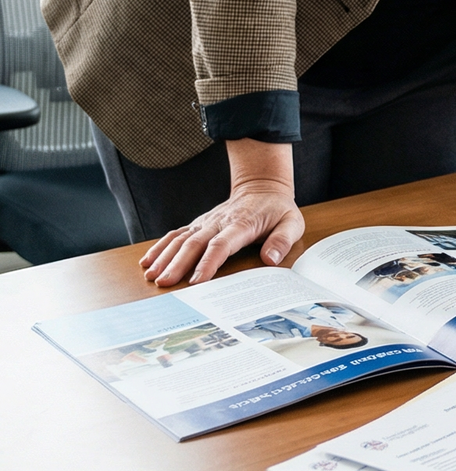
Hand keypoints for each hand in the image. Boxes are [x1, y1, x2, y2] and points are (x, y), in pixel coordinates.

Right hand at [140, 140, 302, 285]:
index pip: (222, 244)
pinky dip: (160, 246)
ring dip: (164, 257)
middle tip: (164, 284)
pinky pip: (176, 234)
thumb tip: (270, 259)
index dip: (208, 262)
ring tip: (151, 275)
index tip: (197, 281)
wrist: (262, 186)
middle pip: (195, 243)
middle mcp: (219, 222)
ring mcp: (206, 222)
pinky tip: (147, 261)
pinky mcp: (199, 224)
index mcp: (242, 224)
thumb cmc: (277, 208)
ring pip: (181, 239)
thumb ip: (282, 240)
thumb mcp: (291, 222)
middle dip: (178, 264)